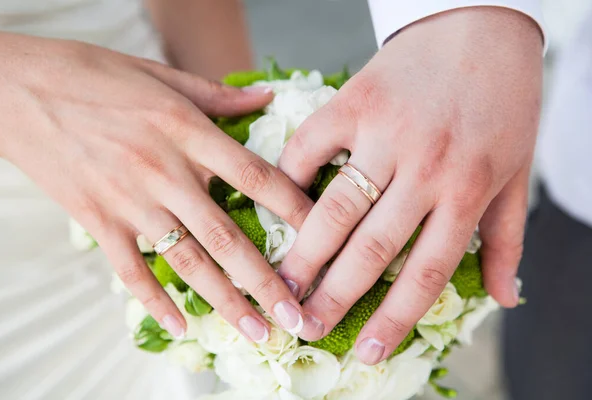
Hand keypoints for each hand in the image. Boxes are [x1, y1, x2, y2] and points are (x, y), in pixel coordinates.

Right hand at [0, 33, 310, 341]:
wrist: (16, 90)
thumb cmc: (91, 75)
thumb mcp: (161, 75)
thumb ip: (219, 94)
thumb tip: (267, 98)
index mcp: (186, 130)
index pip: (255, 175)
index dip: (294, 207)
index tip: (322, 237)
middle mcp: (164, 172)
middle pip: (226, 236)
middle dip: (265, 281)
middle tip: (295, 317)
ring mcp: (130, 201)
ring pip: (187, 261)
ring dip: (224, 302)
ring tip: (255, 332)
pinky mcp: (97, 221)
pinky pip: (131, 270)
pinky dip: (155, 300)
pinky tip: (180, 325)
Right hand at [277, 7, 542, 362]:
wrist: (481, 26)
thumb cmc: (502, 103)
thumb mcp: (515, 174)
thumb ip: (507, 240)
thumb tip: (505, 298)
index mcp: (467, 190)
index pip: (425, 271)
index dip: (393, 318)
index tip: (364, 350)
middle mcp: (424, 166)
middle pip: (372, 247)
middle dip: (334, 295)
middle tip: (304, 326)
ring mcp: (385, 131)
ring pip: (335, 206)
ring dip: (304, 252)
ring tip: (282, 284)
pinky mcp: (353, 100)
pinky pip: (308, 147)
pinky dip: (287, 179)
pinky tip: (274, 209)